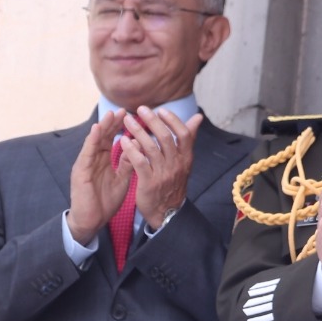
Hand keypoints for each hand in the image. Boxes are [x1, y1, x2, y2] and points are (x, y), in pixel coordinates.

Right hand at [67, 111, 132, 245]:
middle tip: (122, 109)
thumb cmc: (105, 201)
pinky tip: (97, 130)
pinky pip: (86, 154)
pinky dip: (91, 141)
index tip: (131, 114)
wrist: (92, 221)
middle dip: (112, 123)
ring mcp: (85, 165)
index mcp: (103, 161)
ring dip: (102, 127)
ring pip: (94, 142)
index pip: (111, 139)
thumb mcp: (122, 178)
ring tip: (110, 114)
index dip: (119, 127)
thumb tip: (139, 145)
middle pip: (102, 137)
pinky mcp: (80, 172)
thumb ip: (128, 162)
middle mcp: (93, 160)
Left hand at [120, 107, 200, 224]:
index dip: (173, 121)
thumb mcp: (184, 161)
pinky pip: (140, 162)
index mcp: (186, 158)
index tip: (161, 110)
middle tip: (140, 109)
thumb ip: (188, 139)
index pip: (184, 135)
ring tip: (128, 121)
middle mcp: (176, 164)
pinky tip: (124, 141)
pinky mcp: (149, 182)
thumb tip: (197, 117)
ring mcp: (163, 174)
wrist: (167, 212)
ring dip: (138, 131)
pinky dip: (131, 150)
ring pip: (151, 148)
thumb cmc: (173, 182)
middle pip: (166, 138)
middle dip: (152, 121)